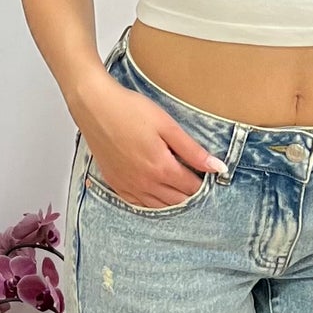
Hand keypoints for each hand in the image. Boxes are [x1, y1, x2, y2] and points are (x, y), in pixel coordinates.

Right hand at [77, 83, 227, 208]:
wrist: (94, 106)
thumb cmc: (130, 110)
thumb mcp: (167, 125)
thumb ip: (192, 151)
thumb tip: (217, 168)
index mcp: (161, 168)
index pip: (192, 188)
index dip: (205, 184)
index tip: (210, 177)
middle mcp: (145, 183)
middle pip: (178, 201)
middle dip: (192, 195)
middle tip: (199, 184)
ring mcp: (128, 186)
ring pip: (159, 206)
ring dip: (174, 201)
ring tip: (182, 190)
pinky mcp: (116, 184)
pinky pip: (139, 204)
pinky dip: (153, 203)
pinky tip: (158, 195)